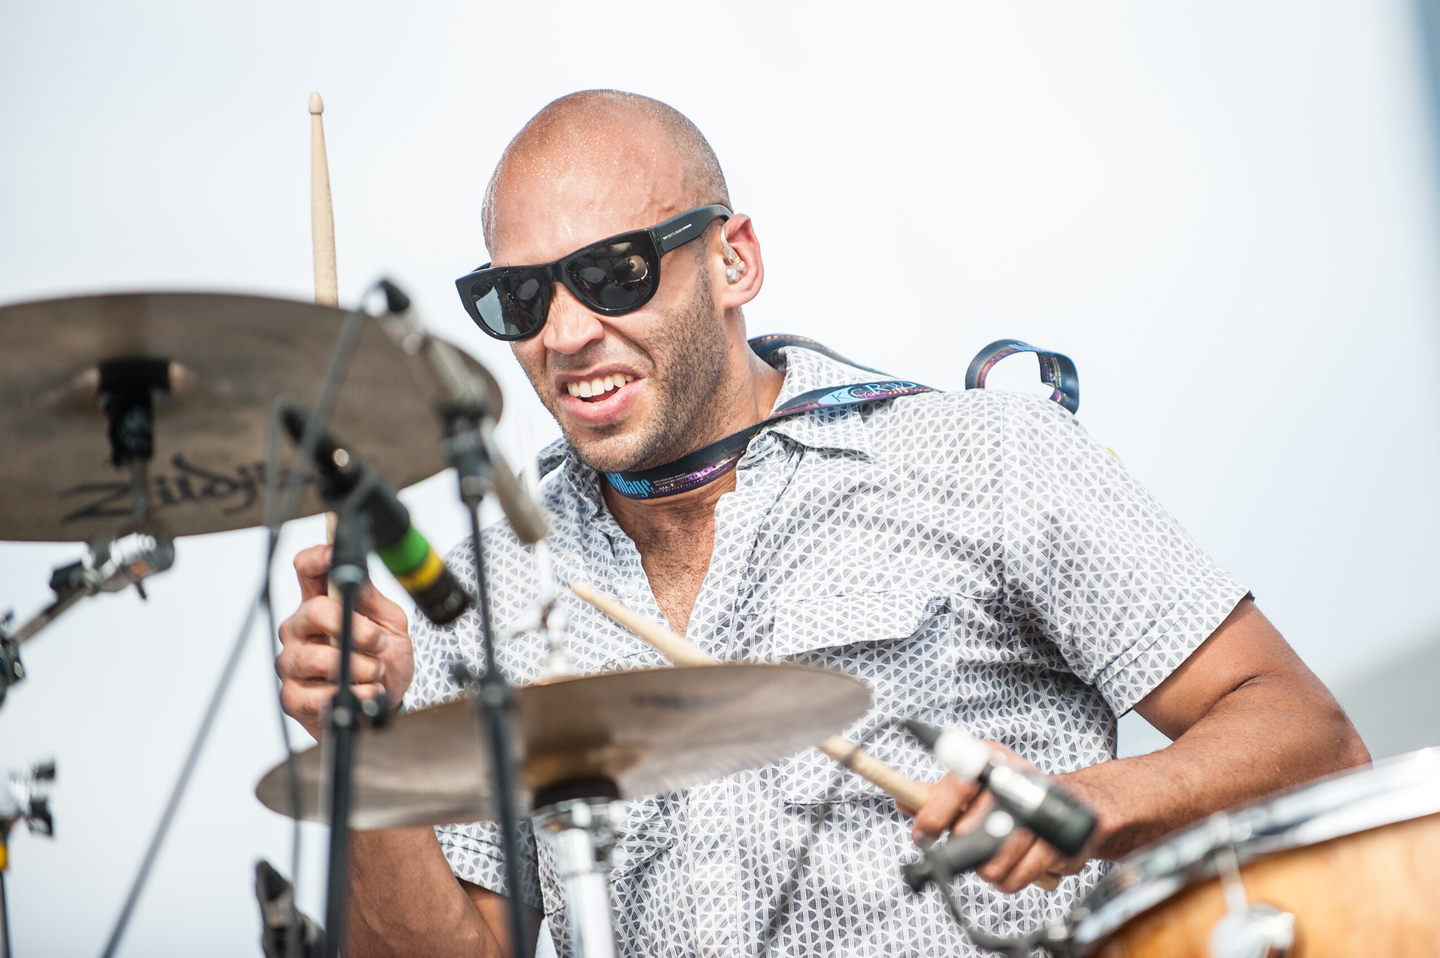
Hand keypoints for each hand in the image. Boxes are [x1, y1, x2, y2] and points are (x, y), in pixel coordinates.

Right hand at [276, 544, 414, 739]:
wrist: (385, 705)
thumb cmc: (384, 660)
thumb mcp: (390, 624)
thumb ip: (372, 598)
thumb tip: (358, 571)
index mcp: (322, 603)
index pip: (307, 570)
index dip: (316, 559)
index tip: (334, 557)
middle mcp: (300, 629)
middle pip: (314, 611)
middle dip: (356, 629)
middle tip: (379, 643)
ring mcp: (292, 662)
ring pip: (316, 657)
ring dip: (357, 667)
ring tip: (376, 672)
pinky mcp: (292, 696)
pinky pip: (316, 695)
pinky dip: (350, 695)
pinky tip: (366, 694)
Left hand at [904, 741, 1093, 893]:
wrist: (1077, 806)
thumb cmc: (1014, 796)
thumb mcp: (977, 786)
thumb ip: (938, 795)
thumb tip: (902, 801)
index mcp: (991, 761)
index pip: (955, 785)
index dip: (933, 813)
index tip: (922, 833)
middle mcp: (1016, 781)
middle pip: (966, 833)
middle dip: (962, 847)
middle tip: (972, 842)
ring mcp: (1039, 814)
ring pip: (989, 865)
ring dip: (986, 868)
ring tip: (998, 852)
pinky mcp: (1057, 845)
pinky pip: (1013, 879)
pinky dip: (1009, 879)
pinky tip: (1017, 863)